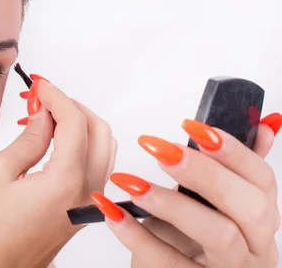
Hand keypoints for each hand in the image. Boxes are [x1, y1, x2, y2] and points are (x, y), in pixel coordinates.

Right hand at [0, 76, 116, 267]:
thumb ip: (28, 137)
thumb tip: (42, 113)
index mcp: (65, 181)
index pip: (74, 122)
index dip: (57, 97)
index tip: (41, 85)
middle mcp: (86, 192)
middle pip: (99, 129)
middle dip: (72, 107)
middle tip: (43, 99)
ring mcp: (89, 202)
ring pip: (103, 146)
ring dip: (79, 124)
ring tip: (46, 117)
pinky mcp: (84, 208)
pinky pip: (96, 164)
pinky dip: (81, 144)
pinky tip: (53, 140)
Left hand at [91, 113, 281, 267]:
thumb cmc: (191, 239)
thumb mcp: (209, 203)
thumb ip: (229, 168)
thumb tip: (261, 123)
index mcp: (260, 220)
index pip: (264, 180)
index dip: (234, 151)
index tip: (194, 128)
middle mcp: (256, 249)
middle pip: (252, 207)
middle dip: (206, 173)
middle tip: (161, 151)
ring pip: (219, 235)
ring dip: (172, 203)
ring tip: (130, 183)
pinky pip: (169, 263)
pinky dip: (137, 235)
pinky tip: (112, 212)